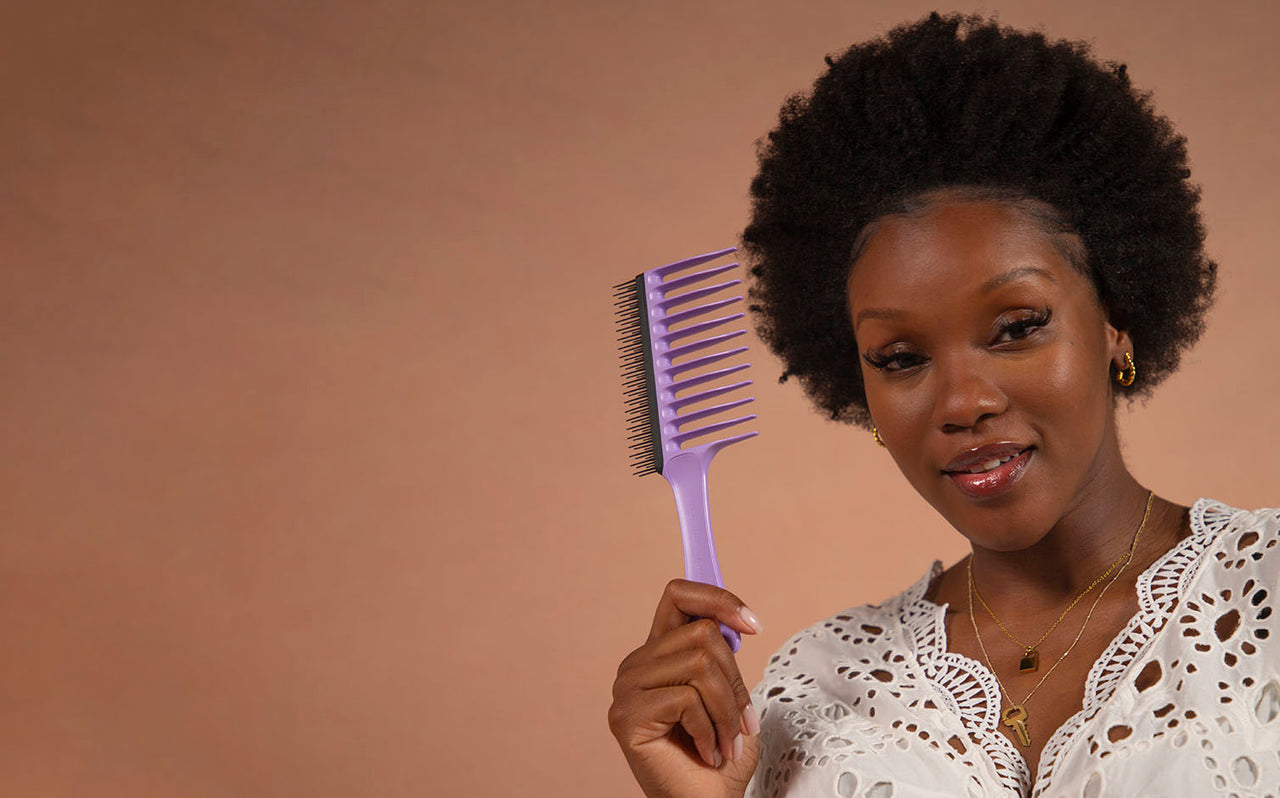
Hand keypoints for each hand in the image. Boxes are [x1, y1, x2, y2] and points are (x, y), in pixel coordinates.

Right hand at [608, 579, 763, 797]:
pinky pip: (686, 699)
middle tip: (741, 723)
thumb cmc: (720, 756)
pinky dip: (710, 730)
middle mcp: (637, 664)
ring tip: (725, 742)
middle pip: (701, 633)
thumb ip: (721, 655)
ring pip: (700, 665)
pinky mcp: (626, 715)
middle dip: (735, 682)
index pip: (679, 595)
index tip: (753, 624)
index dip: (717, 598)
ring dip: (727, 711)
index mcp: (660, 652)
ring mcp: (627, 688)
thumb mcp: (729, 694)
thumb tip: (732, 623)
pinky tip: (706, 752)